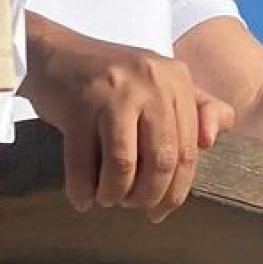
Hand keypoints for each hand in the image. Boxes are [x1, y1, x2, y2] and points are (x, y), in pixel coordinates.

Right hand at [24, 21, 233, 221]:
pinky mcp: (78, 103)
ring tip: (107, 199)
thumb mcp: (160, 85)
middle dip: (147, 196)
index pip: (187, 150)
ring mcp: (114, 91)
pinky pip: (84, 161)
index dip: (176, 190)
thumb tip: (211, 141)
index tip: (161, 211)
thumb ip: (197, 109)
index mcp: (177, 80)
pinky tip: (83, 200)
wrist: (51, 52)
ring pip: (124, 165)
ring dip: (115, 193)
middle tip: (132, 207)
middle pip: (161, 161)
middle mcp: (151, 82)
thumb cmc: (110, 80)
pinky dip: (83, 188)